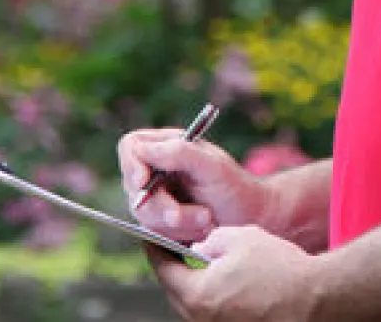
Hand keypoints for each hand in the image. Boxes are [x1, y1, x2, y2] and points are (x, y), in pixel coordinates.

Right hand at [118, 128, 271, 243]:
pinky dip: (178, 235)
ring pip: (143, 214)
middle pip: (133, 187)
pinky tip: (201, 231)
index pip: (131, 147)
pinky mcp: (159, 222)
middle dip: (165, 207)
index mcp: (166, 146)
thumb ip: (180, 153)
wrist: (249, 219)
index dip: (131, 164)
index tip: (144, 182)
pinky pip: (153, 232)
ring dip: (178, 223)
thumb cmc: (235, 187)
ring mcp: (156, 197)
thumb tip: (143, 151)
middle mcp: (156, 170)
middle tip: (201, 216)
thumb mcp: (212, 166)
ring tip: (208, 221)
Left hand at [149, 226, 323, 321]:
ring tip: (210, 266)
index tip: (151, 238)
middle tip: (179, 250)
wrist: (317, 299)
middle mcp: (203, 320)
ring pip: (196, 306)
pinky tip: (231, 284)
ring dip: (198, 286)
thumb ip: (210, 240)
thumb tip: (199, 247)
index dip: (156, 249)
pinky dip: (216, 299)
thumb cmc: (280, 269)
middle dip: (176, 270)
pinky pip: (216, 314)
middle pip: (177, 292)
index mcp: (197, 295)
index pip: (163, 270)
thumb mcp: (239, 237)